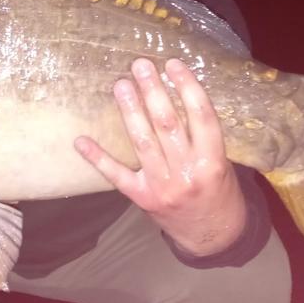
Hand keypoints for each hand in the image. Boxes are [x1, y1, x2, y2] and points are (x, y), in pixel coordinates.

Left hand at [74, 57, 245, 255]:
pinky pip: (117, 175)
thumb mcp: (222, 163)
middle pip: (167, 124)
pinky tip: (81, 140)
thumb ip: (203, 136)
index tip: (173, 64)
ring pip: (143, 142)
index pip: (202, 117)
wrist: (213, 238)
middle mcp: (188, 173)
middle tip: (140, 65)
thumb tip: (179, 92)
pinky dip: (98, 158)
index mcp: (213, 161)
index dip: (188, 87)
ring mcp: (163, 186)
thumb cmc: (219, 191)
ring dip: (130, 111)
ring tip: (121, 85)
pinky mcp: (142, 198)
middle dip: (153, 91)